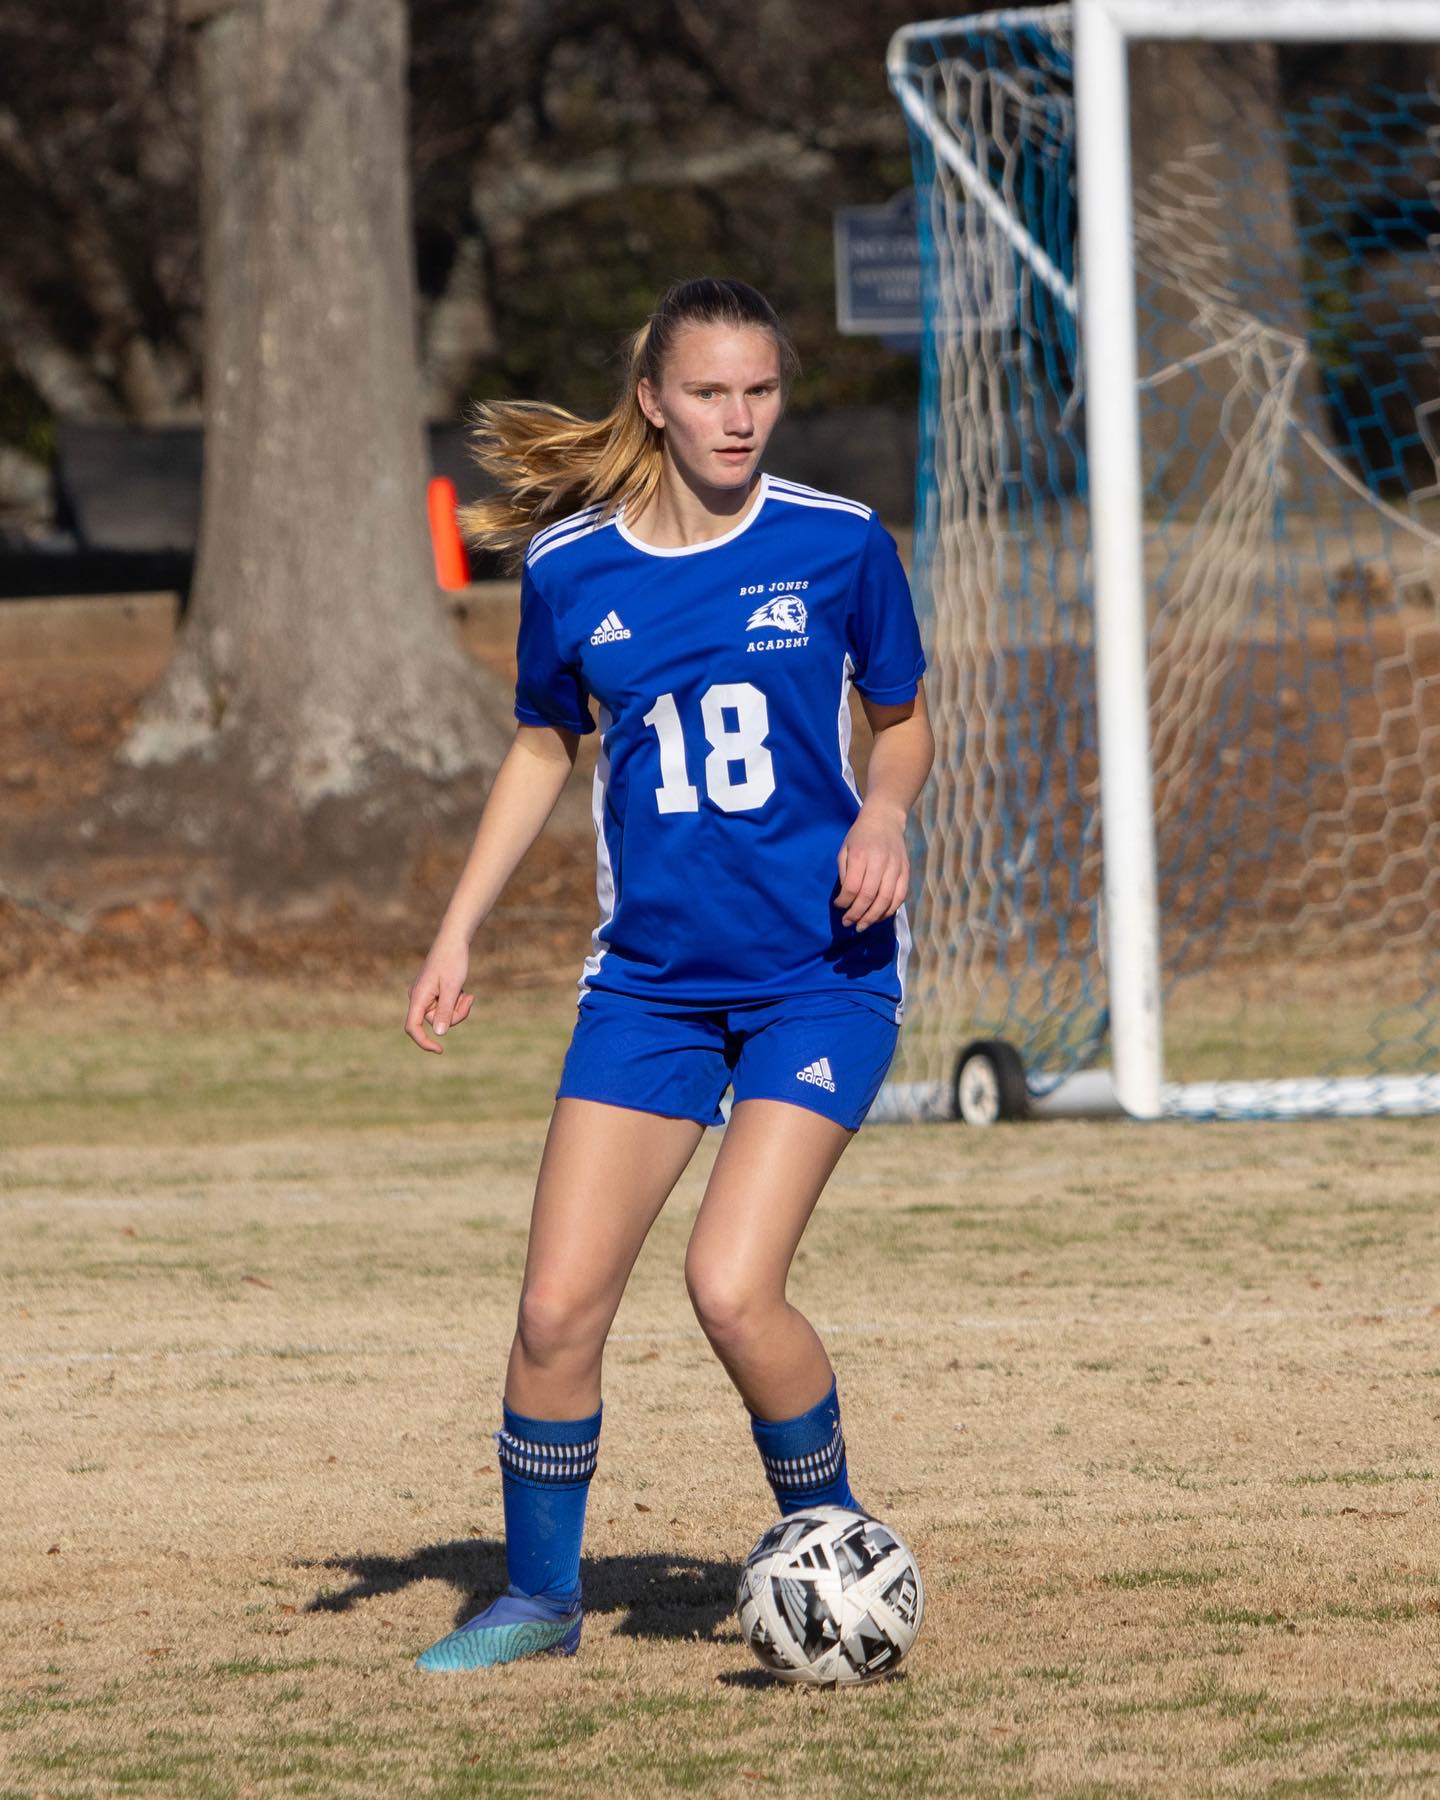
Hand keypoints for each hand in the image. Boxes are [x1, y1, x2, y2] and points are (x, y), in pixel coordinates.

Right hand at [405, 935, 475, 1052]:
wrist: (453, 940)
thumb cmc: (453, 961)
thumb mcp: (453, 988)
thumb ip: (446, 1011)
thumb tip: (439, 1034)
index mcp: (418, 996)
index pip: (413, 1027)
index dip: (424, 1042)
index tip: (440, 1050)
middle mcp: (418, 998)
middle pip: (435, 1021)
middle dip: (455, 1015)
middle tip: (470, 1000)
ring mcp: (425, 996)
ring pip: (443, 1015)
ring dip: (458, 1008)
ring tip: (467, 994)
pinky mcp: (434, 993)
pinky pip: (445, 1007)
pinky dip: (456, 1002)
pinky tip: (464, 990)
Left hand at [835, 801, 908, 931]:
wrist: (885, 819)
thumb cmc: (860, 836)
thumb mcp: (845, 849)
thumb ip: (845, 873)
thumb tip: (845, 899)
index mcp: (861, 855)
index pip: (852, 886)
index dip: (844, 902)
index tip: (839, 906)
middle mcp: (880, 861)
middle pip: (869, 896)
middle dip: (857, 914)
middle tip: (849, 924)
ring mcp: (895, 867)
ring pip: (886, 899)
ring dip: (873, 917)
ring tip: (862, 926)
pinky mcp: (906, 871)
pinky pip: (900, 896)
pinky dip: (889, 910)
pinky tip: (879, 917)